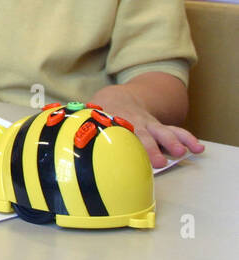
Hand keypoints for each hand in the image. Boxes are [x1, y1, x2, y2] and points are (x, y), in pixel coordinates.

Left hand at [90, 86, 205, 168]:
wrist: (119, 97)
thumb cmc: (100, 116)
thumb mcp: (87, 121)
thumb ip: (79, 130)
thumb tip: (63, 142)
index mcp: (115, 123)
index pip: (118, 134)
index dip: (122, 143)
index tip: (125, 154)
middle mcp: (134, 124)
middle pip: (143, 136)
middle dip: (151, 148)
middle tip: (160, 162)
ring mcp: (149, 124)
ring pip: (163, 132)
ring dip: (173, 142)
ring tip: (182, 152)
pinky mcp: (159, 127)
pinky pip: (176, 131)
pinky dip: (187, 138)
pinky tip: (197, 148)